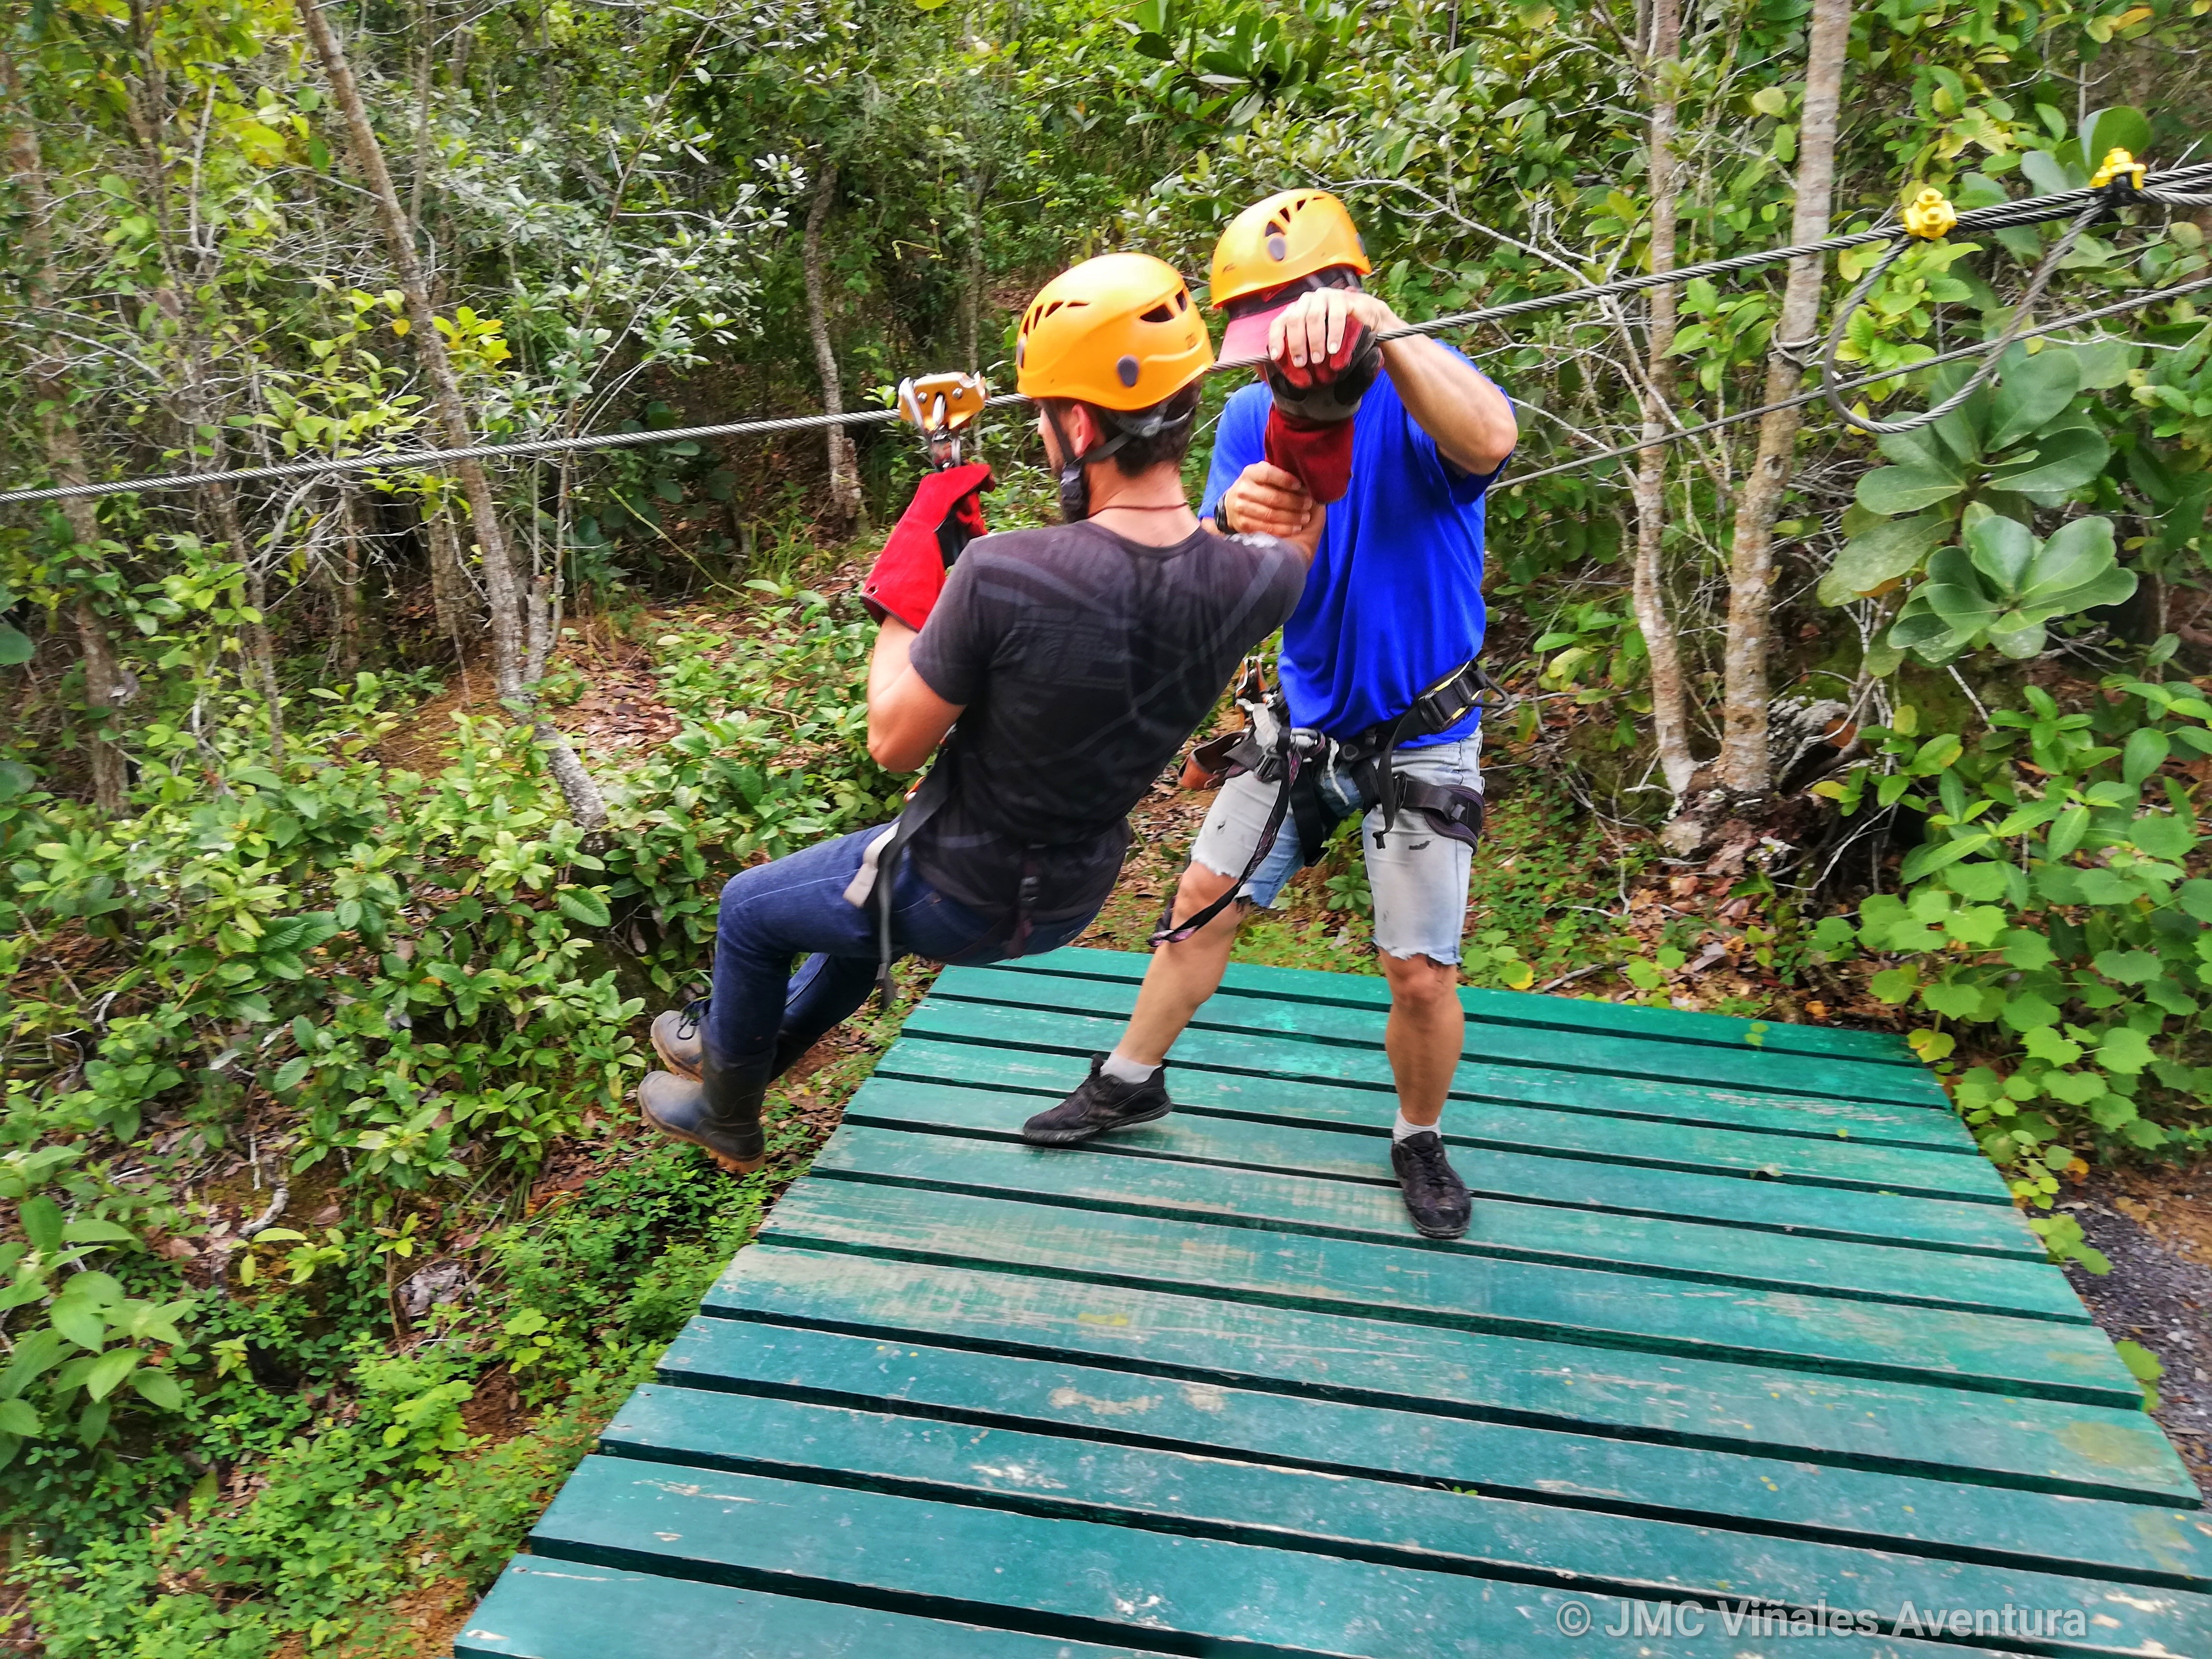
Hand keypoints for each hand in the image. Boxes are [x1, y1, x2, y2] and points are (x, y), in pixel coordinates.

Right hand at [1220, 461, 1317, 539]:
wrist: (1235, 504)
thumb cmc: (1260, 488)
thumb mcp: (1266, 476)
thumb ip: (1281, 474)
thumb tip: (1305, 477)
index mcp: (1250, 473)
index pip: (1268, 474)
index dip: (1285, 480)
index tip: (1300, 485)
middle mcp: (1243, 489)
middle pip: (1272, 497)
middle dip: (1294, 502)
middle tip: (1308, 504)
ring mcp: (1240, 508)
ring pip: (1270, 514)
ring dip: (1291, 517)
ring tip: (1305, 518)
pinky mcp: (1243, 525)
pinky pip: (1266, 528)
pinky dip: (1283, 529)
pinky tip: (1295, 528)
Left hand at [1268, 287, 1399, 379]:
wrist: (1366, 317)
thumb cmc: (1337, 332)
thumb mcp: (1316, 340)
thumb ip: (1301, 348)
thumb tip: (1283, 365)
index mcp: (1297, 310)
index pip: (1280, 322)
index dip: (1276, 339)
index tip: (1276, 357)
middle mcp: (1308, 301)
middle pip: (1295, 320)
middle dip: (1296, 344)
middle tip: (1302, 363)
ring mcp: (1325, 297)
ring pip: (1313, 317)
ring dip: (1315, 341)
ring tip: (1318, 359)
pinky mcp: (1342, 299)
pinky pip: (1336, 316)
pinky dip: (1334, 334)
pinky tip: (1334, 349)